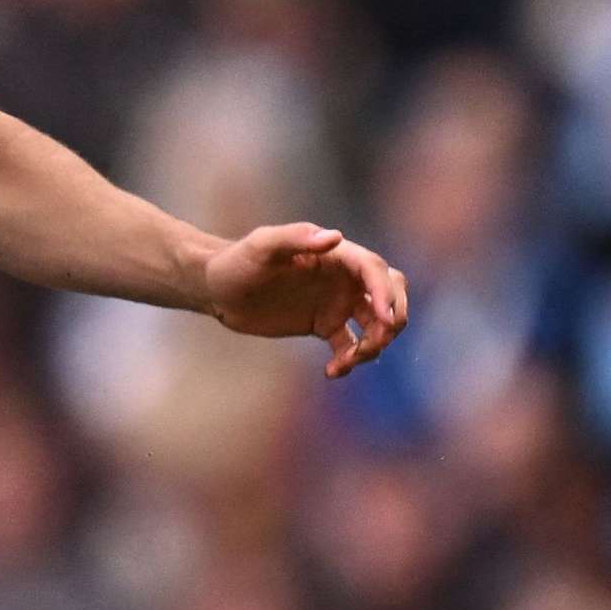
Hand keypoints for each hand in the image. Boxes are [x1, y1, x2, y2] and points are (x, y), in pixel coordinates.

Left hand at [199, 222, 411, 377]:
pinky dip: (350, 360)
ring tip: (347, 361)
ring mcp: (336, 302)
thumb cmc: (236, 261)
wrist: (217, 288)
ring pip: (376, 323)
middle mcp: (342, 277)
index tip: (382, 320)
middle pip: (389, 293)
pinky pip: (350, 345)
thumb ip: (295, 238)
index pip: (374, 270)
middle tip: (375, 341)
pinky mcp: (324, 325)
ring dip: (374, 344)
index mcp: (335, 255)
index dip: (385, 293)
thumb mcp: (261, 246)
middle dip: (394, 317)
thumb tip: (335, 237)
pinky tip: (332, 372)